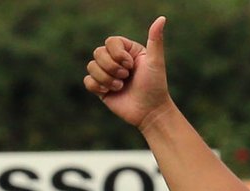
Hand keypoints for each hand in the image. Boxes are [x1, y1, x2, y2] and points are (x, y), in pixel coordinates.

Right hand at [84, 16, 172, 130]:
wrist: (150, 112)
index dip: (117, 54)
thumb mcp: (155, 62)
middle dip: (112, 67)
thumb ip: (155, 40)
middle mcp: (115, 60)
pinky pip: (87, 81)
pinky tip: (110, 93)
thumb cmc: (155, 87)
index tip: (131, 66)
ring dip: (107, 79)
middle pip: (98, 52)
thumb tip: (162, 18)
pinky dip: (97, 86)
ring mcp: (107, 74)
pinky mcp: (101, 89)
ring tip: (121, 87)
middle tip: (127, 78)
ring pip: (91, 66)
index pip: (110, 42)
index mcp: (127, 51)